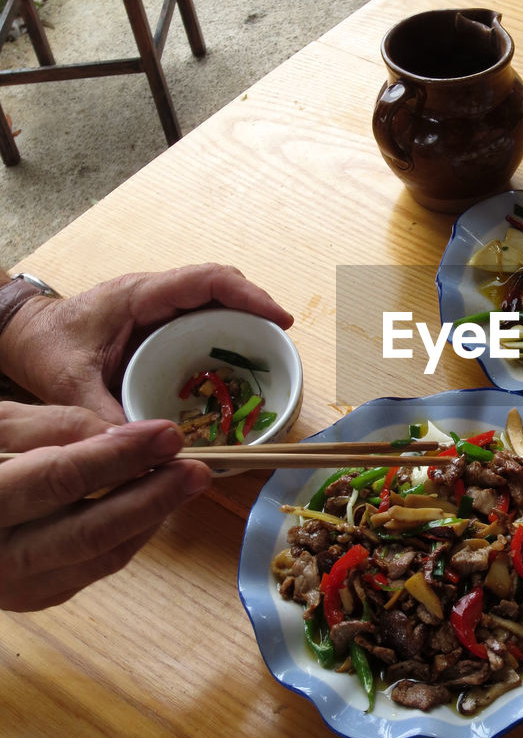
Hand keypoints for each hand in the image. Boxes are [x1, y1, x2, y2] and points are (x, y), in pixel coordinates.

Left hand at [0, 263, 292, 422]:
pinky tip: (238, 374)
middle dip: (257, 310)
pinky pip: (204, 324)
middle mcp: (157, 296)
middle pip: (223, 289)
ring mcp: (161, 310)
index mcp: (140, 296)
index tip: (279, 319)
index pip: (207, 282)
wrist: (25, 337)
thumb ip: (105, 418)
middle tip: (281, 343)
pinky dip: (227, 342)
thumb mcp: (70, 385)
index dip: (250, 296)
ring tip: (270, 359)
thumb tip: (143, 455)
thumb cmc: (46, 347)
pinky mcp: (161, 327)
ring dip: (246, 326)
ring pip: (217, 306)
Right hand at [0, 404, 210, 610]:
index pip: (60, 480)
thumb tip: (122, 434)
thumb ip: (51, 427)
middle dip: (151, 498)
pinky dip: (130, 537)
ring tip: (187, 482)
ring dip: (151, 520)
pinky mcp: (34, 598)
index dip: (119, 456)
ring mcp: (14, 589)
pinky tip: (153, 506)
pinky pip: (94, 570)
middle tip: (196, 469)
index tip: (168, 434)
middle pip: (88, 533)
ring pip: (99, 559)